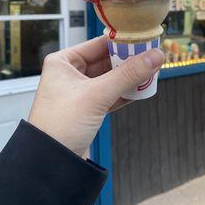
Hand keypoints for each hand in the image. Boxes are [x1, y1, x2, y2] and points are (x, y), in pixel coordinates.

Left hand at [28, 36, 163, 156]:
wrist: (50, 163)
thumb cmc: (60, 124)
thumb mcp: (97, 95)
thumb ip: (128, 75)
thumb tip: (154, 56)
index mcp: (64, 61)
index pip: (98, 43)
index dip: (123, 42)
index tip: (144, 40)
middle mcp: (70, 73)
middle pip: (106, 60)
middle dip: (129, 61)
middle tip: (152, 58)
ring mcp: (79, 91)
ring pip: (110, 78)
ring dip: (129, 77)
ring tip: (151, 72)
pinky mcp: (87, 107)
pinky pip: (110, 94)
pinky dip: (125, 92)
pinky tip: (140, 90)